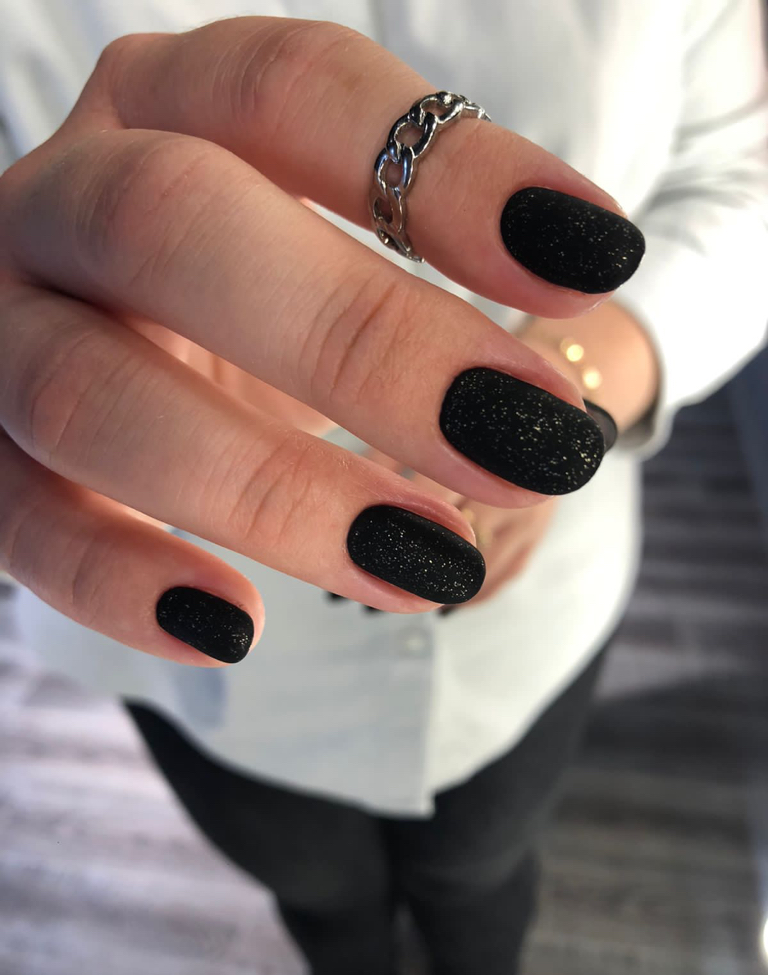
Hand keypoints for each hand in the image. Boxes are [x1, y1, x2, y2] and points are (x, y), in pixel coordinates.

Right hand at [0, 18, 640, 665]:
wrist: (107, 336)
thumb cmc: (243, 295)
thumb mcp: (328, 253)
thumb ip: (425, 295)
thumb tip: (552, 410)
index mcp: (162, 107)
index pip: (289, 89)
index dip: (448, 169)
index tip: (593, 260)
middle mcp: (63, 200)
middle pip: (173, 223)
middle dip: (363, 340)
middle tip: (528, 441)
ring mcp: (1, 330)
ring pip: (86, 394)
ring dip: (269, 490)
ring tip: (429, 560)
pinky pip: (20, 524)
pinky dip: (119, 583)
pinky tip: (234, 627)